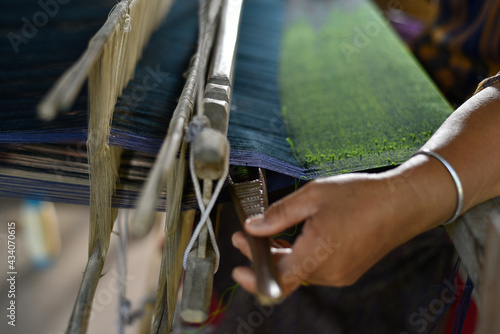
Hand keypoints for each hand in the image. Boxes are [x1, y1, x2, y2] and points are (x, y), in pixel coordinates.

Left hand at [232, 172, 415, 296]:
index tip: (238, 268)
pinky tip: (292, 238)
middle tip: (247, 236)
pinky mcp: (347, 270)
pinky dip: (298, 257)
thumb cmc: (362, 196)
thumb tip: (253, 226)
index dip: (254, 277)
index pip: (277, 280)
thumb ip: (278, 215)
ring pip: (299, 272)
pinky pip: (314, 269)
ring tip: (268, 232)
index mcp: (319, 254)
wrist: (402, 202)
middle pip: (286, 275)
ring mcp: (340, 274)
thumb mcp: (313, 196)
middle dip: (262, 258)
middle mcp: (330, 272)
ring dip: (280, 257)